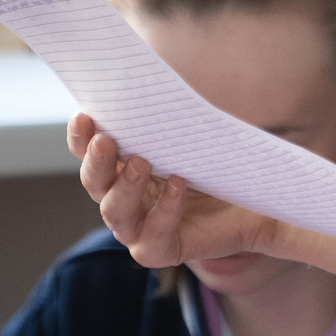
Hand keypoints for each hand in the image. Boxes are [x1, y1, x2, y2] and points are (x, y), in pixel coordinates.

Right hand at [67, 113, 281, 268]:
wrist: (255, 196)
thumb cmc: (216, 160)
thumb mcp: (190, 133)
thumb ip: (165, 117)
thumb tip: (150, 85)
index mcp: (121, 168)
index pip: (89, 153)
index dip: (80, 137)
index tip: (84, 116)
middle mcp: (122, 199)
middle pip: (94, 183)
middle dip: (97, 161)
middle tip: (106, 141)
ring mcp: (138, 228)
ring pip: (114, 213)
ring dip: (124, 187)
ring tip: (141, 162)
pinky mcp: (160, 250)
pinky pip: (152, 236)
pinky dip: (164, 210)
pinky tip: (179, 184)